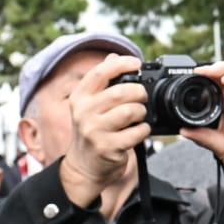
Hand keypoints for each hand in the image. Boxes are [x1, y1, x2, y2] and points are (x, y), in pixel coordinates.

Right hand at [57, 53, 150, 208]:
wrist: (83, 167)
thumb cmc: (92, 132)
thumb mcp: (90, 106)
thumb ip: (102, 82)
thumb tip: (113, 55)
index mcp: (79, 98)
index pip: (99, 73)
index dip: (121, 64)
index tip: (137, 63)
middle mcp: (83, 113)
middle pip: (121, 92)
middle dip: (139, 93)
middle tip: (142, 98)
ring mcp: (94, 131)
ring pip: (130, 111)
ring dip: (142, 112)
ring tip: (139, 116)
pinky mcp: (107, 148)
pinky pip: (136, 133)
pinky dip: (144, 130)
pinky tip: (139, 131)